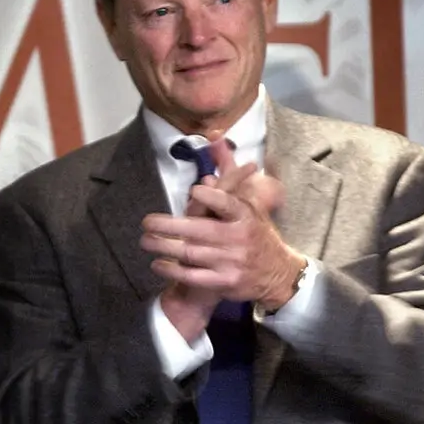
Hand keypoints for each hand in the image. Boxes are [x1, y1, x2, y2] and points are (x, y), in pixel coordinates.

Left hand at [157, 140, 254, 339]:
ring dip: (164, 247)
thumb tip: (214, 141)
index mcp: (245, 216)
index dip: (212, 198)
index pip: (229, 205)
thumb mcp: (249, 202)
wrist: (278, 273)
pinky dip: (173, 271)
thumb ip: (229, 173)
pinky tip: (157, 264)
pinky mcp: (225, 282)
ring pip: (191, 253)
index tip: (194, 191)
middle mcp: (238, 238)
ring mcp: (232, 262)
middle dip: (169, 227)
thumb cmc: (256, 232)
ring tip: (145, 241)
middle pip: (199, 231)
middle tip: (146, 222)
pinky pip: (193, 277)